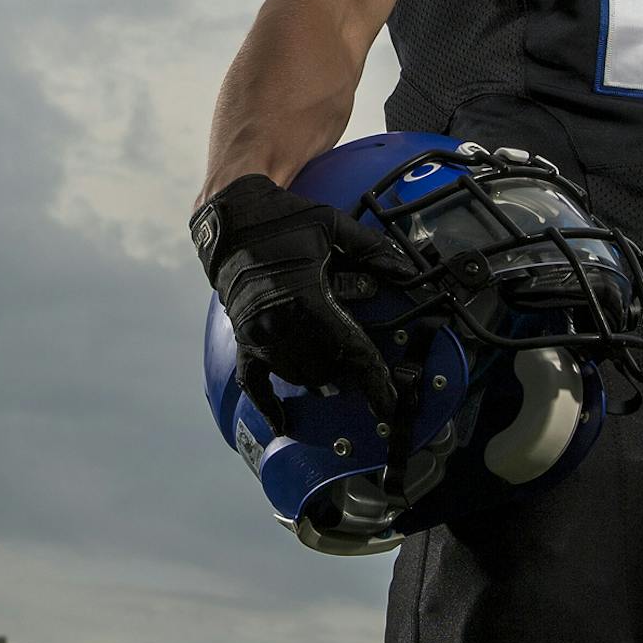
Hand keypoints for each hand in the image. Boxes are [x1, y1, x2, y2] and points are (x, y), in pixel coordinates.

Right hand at [191, 175, 410, 436]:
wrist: (233, 219)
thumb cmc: (285, 220)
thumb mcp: (333, 226)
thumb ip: (372, 249)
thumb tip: (409, 270)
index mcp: (306, 295)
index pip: (349, 347)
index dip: (373, 378)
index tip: (388, 402)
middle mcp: (280, 321)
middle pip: (327, 366)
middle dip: (350, 371)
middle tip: (366, 371)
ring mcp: (258, 334)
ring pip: (299, 374)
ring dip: (322, 378)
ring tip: (339, 377)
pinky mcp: (243, 337)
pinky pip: (253, 380)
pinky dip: (268, 404)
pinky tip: (282, 423)